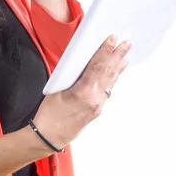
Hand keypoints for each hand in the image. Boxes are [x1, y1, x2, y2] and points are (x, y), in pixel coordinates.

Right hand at [32, 35, 131, 151]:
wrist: (49, 136)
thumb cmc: (49, 113)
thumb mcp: (57, 89)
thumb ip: (72, 75)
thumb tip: (83, 61)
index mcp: (82, 92)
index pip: (97, 66)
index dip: (105, 51)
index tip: (112, 39)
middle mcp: (93, 99)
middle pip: (108, 73)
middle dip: (118, 56)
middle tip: (126, 44)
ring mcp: (97, 106)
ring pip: (110, 82)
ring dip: (118, 67)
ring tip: (125, 55)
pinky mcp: (97, 110)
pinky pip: (107, 90)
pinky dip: (112, 79)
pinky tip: (115, 73)